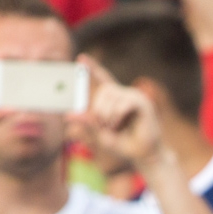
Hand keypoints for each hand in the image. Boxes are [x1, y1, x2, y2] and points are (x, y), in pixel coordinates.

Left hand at [74, 55, 165, 173]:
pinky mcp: (143, 103)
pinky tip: (120, 124)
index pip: (103, 78)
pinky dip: (117, 115)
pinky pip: (123, 103)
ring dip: (107, 114)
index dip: (92, 68)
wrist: (144, 155)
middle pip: (104, 89)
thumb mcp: (100, 135)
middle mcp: (126, 94)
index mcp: (115, 99)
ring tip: (113, 127)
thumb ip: (87, 124)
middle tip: (103, 125)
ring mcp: (135, 97)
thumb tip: (68, 115)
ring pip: (112, 95)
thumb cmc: (124, 145)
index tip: (81, 57)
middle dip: (98, 108)